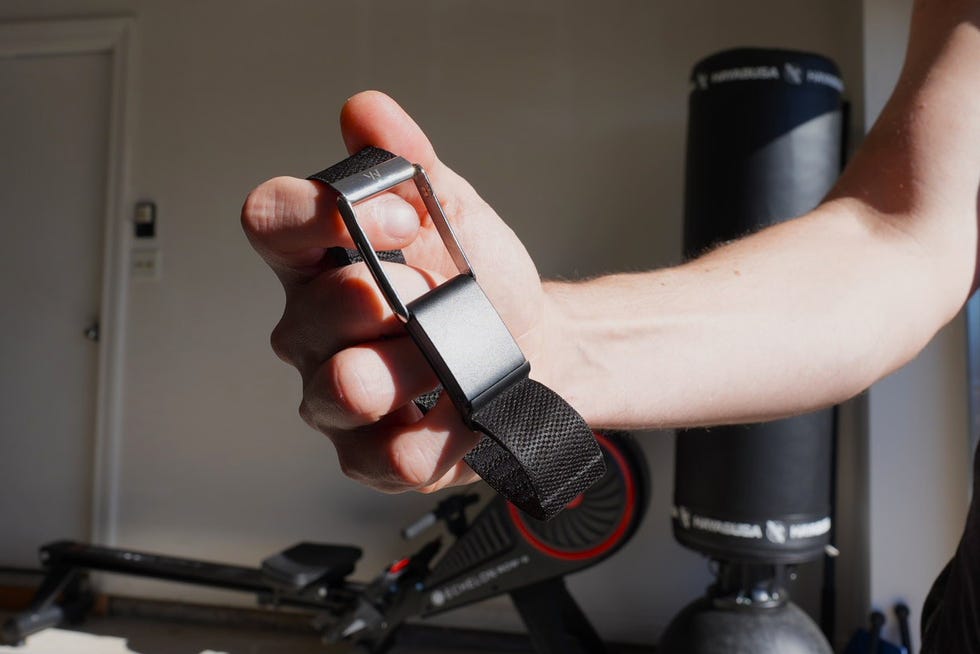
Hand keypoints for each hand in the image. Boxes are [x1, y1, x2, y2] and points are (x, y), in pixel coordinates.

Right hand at [241, 91, 550, 492]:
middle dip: (391, 299)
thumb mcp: (454, 213)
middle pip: (311, 313)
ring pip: (343, 388)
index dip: (324, 214)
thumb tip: (367, 112)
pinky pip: (386, 455)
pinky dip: (437, 434)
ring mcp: (333, 396)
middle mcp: (312, 330)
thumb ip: (408, 164)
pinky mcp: (368, 456)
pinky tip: (459, 412)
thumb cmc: (482, 284)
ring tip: (451, 359)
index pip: (271, 221)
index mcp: (318, 261)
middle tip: (438, 298)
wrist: (536, 350)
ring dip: (414, 366)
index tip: (401, 217)